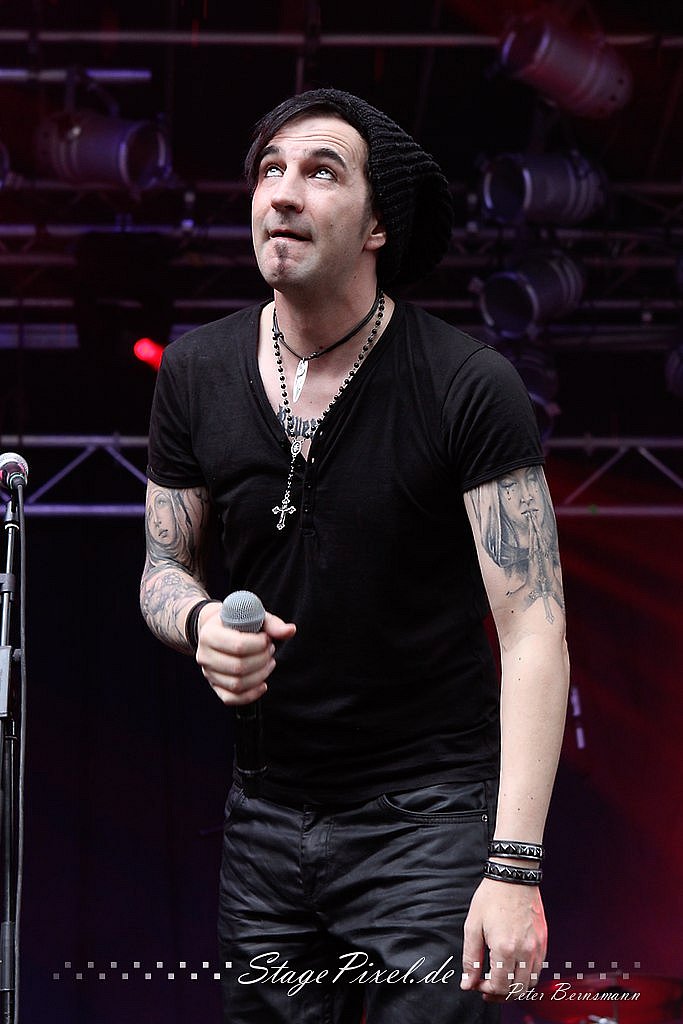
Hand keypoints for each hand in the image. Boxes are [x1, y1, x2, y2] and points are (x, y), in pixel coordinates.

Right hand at [196, 604, 295, 704]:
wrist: (217, 628)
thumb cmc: (237, 621)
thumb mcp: (253, 615)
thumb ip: (272, 624)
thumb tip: (290, 631)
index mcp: (209, 634)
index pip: (238, 646)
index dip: (259, 645)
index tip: (266, 638)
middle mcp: (204, 655)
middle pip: (239, 667)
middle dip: (262, 659)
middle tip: (269, 649)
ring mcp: (208, 673)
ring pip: (237, 684)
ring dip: (260, 675)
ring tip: (268, 662)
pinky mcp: (214, 686)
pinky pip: (231, 698)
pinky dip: (251, 695)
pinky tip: (263, 684)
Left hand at [460, 877, 546, 1000]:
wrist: (513, 876)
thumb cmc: (491, 896)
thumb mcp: (473, 926)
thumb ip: (470, 958)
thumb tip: (468, 983)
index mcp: (504, 948)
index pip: (499, 986)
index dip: (486, 990)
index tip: (478, 983)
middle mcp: (524, 951)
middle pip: (515, 990)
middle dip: (499, 994)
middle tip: (487, 988)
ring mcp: (537, 947)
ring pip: (529, 983)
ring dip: (514, 988)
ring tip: (501, 981)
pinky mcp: (543, 941)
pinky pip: (538, 969)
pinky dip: (526, 977)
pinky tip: (514, 969)